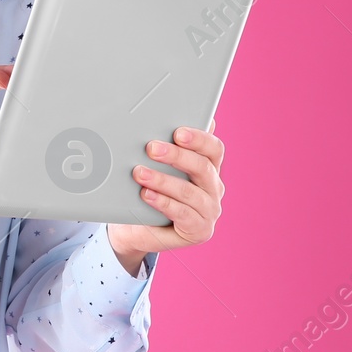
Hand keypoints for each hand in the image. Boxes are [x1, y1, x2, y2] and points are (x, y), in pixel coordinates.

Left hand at [108, 118, 225, 260]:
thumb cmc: (150, 191)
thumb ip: (164, 148)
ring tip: (140, 173)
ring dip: (162, 180)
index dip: (199, 138)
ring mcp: (209, 210)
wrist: (137, 229)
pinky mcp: (199, 230)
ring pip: (189, 191)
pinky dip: (163, 202)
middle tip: (151, 148)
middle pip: (202, 167)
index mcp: (209, 167)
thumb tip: (155, 122)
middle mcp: (213, 188)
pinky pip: (182, 214)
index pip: (214, 148)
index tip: (178, 132)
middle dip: (175, 156)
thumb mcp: (157, 168)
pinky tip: (147, 194)